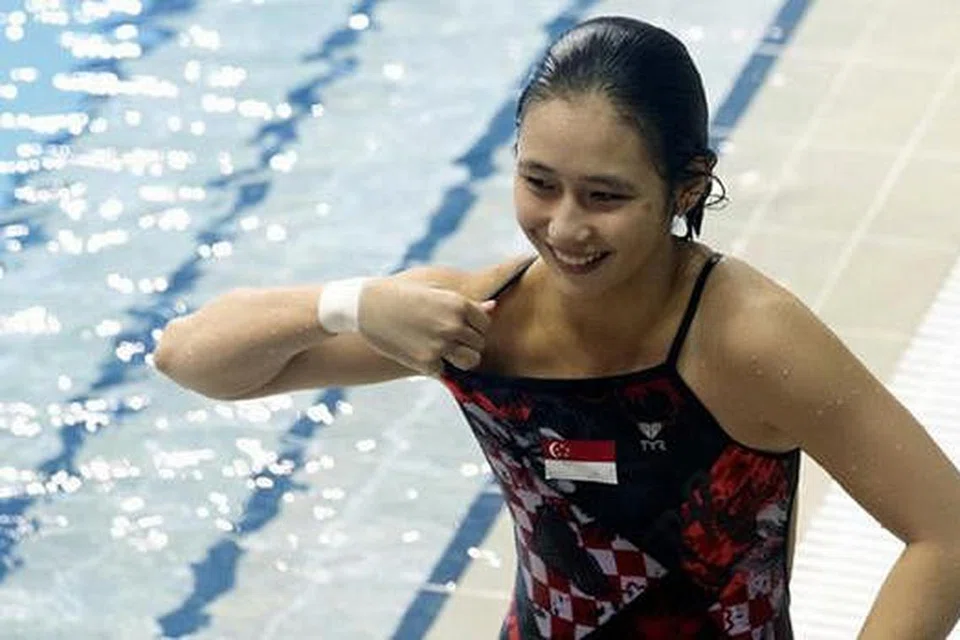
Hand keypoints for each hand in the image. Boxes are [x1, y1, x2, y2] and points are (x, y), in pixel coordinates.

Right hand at [358, 278, 495, 376]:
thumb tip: (492, 307)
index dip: (474, 326)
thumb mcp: (433, 290)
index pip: (485, 323)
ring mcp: (440, 345)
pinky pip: (444, 371)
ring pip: (470, 361)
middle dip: (467, 343)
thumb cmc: (400, 293)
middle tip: (448, 338)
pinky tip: (422, 354)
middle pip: (479, 343)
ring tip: (444, 350)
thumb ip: (465, 302)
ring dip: (461, 358)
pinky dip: (436, 367)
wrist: (365, 306)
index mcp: (458, 304)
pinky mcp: (426, 362)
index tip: (460, 326)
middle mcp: (453, 325)